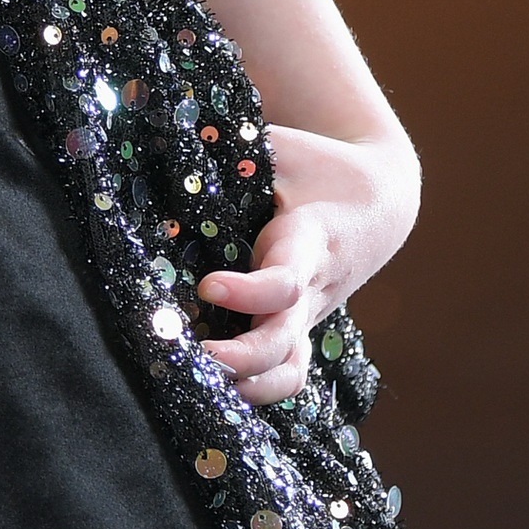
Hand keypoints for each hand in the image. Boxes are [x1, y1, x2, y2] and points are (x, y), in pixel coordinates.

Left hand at [193, 114, 416, 407]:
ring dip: (246, 387)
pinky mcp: (301, 332)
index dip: (248, 292)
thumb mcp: (279, 147)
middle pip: (282, 343)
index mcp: (308, 243)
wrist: (377, 203)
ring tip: (196, 382)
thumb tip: (150, 138)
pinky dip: (252, 391)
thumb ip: (228, 150)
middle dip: (239, 358)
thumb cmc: (317, 166)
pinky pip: (284, 376)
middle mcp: (311, 291)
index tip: (207, 285)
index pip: (285, 282)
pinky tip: (206, 390)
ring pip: (288, 373)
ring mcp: (308, 319)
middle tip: (191, 354)